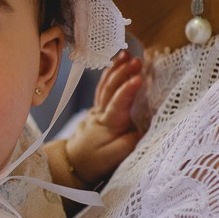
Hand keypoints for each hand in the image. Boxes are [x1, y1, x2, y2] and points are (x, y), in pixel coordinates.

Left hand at [65, 50, 143, 184]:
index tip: (139, 78)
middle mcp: (101, 113)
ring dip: (116, 69)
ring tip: (126, 54)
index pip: (118, 103)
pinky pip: (103, 89)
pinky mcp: (98, 109)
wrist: (73, 163)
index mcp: (108, 123)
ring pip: (105, 85)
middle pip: (110, 89)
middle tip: (137, 60)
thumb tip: (145, 127)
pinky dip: (110, 75)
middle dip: (124, 72)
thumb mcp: (116, 157)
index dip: (127, 90)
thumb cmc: (95, 161)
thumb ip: (131, 142)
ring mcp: (97, 109)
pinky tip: (116, 64)